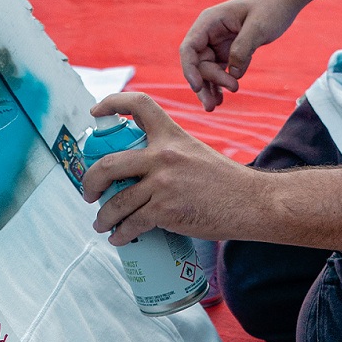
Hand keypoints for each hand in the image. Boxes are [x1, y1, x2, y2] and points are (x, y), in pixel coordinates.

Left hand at [82, 92, 255, 245]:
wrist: (252, 203)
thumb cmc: (225, 182)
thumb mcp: (195, 153)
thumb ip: (169, 154)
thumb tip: (139, 168)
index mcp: (171, 135)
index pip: (139, 104)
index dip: (111, 103)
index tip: (95, 113)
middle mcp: (163, 155)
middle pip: (108, 163)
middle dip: (90, 181)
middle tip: (88, 193)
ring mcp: (163, 183)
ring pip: (117, 201)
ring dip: (103, 217)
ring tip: (101, 224)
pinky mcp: (166, 210)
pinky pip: (132, 223)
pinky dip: (121, 234)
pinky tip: (119, 237)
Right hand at [179, 0, 297, 110]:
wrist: (284, 0)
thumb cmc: (270, 7)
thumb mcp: (258, 27)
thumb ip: (243, 49)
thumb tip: (234, 74)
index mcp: (209, 22)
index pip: (189, 48)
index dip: (189, 69)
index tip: (196, 87)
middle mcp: (209, 34)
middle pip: (198, 64)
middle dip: (206, 83)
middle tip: (215, 103)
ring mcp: (217, 44)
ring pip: (206, 71)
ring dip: (209, 88)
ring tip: (214, 106)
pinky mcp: (228, 51)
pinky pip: (219, 71)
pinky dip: (220, 85)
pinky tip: (222, 98)